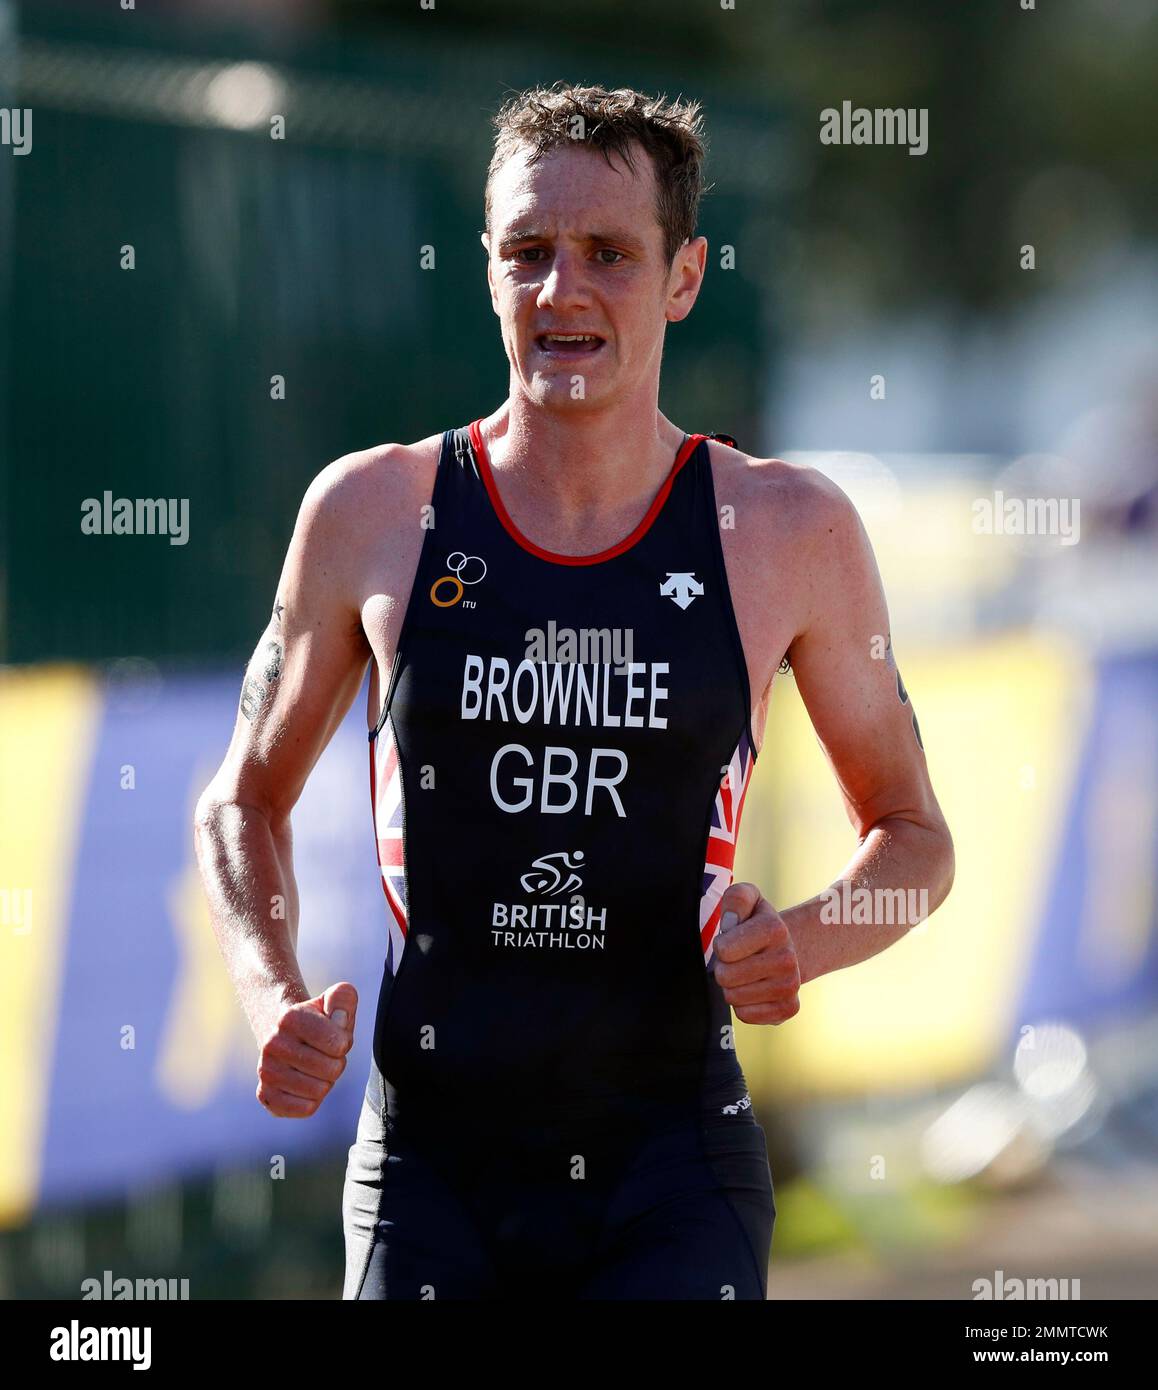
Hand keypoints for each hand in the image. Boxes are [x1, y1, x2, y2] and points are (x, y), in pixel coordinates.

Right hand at [255, 982, 357, 1117]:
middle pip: (332, 1070)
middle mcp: (272, 1044)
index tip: (334, 1036)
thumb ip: (343, 998)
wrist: (286, 1035)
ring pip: (319, 1091)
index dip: (344, 1043)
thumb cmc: (318, 1020)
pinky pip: (305, 1108)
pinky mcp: (265, 1095)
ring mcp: (266, 1071)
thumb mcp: (333, 1000)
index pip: (339, 1045)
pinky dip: (313, 1100)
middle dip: (336, 1063)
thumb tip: (340, 1020)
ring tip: (314, 1068)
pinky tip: (305, 1084)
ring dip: (325, 1081)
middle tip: (324, 1054)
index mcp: (290, 1018)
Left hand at [711, 882, 800, 1024]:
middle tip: (736, 959)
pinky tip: (753, 989)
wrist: (789, 948)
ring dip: (732, 986)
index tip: (730, 940)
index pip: (724, 950)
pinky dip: (743, 1004)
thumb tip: (730, 922)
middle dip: (723, 967)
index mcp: (775, 929)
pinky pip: (745, 1015)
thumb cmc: (757, 923)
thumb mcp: (748, 899)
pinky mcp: (788, 1009)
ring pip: (733, 997)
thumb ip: (736, 898)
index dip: (721, 946)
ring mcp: (790, 986)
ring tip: (745, 973)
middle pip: (725, 977)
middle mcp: (787, 959)